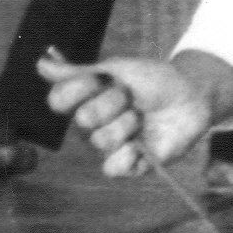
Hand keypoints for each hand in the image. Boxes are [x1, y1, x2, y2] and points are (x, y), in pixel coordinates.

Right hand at [35, 48, 232, 176]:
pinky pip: (112, 168)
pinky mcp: (130, 164)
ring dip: (127, 124)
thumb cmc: (155, 80)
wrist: (191, 96)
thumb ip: (79, 72)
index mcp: (84, 99)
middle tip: (132, 98)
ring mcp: (110, 145)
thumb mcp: (118, 68)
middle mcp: (92, 124)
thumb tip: (40, 64)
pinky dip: (126, 157)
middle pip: (83, 119)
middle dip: (113, 103)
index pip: (59, 100)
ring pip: (100, 141)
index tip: (105, 79)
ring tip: (143, 117)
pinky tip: (141, 144)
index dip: (82, 89)